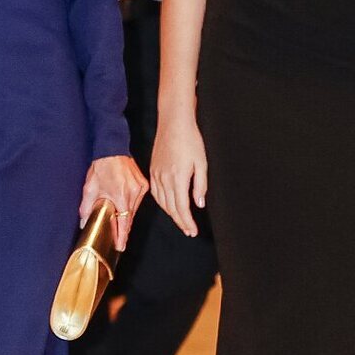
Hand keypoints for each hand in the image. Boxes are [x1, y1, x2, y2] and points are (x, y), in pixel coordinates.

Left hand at [81, 155, 148, 251]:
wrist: (112, 150)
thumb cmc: (101, 167)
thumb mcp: (90, 188)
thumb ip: (86, 207)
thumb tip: (83, 221)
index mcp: (121, 196)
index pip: (124, 223)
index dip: (122, 236)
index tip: (121, 246)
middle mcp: (133, 194)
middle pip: (129, 217)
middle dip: (123, 227)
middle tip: (118, 238)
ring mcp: (140, 188)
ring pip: (134, 209)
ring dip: (127, 215)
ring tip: (119, 219)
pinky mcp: (144, 184)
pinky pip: (138, 200)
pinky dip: (131, 204)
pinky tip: (124, 204)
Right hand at [150, 115, 207, 238]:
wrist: (173, 123)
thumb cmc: (190, 140)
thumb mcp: (201, 163)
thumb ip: (200, 185)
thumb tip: (198, 204)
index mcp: (177, 178)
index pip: (181, 207)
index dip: (187, 222)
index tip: (193, 231)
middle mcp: (164, 179)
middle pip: (171, 207)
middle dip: (180, 221)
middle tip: (188, 230)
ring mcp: (156, 174)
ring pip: (162, 201)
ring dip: (171, 213)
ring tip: (180, 221)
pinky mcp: (153, 169)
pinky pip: (155, 192)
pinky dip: (162, 202)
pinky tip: (168, 205)